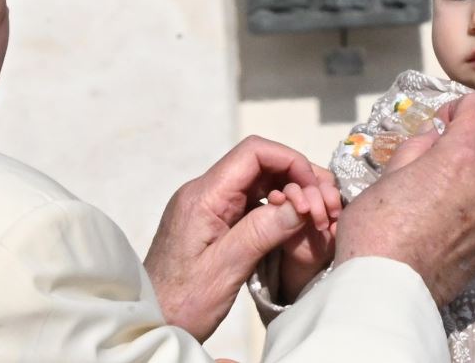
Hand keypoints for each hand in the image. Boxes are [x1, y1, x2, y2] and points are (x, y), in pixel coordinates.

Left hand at [144, 136, 326, 341]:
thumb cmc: (180, 301)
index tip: (314, 190)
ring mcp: (208, 207)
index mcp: (203, 196)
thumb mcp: (225, 269)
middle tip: (324, 209)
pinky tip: (295, 227)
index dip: (290, 162)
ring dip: (290, 195)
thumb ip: (262, 232)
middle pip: (260, 165)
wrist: (150, 320)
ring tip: (316, 219)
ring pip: (259, 184)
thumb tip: (301, 203)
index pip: (253, 153)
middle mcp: (204, 193)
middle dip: (297, 179)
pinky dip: (277, 210)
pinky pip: (251, 203)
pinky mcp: (213, 222)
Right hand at [334, 92, 474, 306]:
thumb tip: (436, 136)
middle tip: (428, 166)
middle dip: (463, 147)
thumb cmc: (377, 227)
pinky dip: (472, 207)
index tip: (441, 123)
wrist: (388, 288)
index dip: (461, 108)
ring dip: (469, 179)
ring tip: (432, 200)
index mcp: (460, 157)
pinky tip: (440, 224)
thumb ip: (418, 147)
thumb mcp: (388, 174)